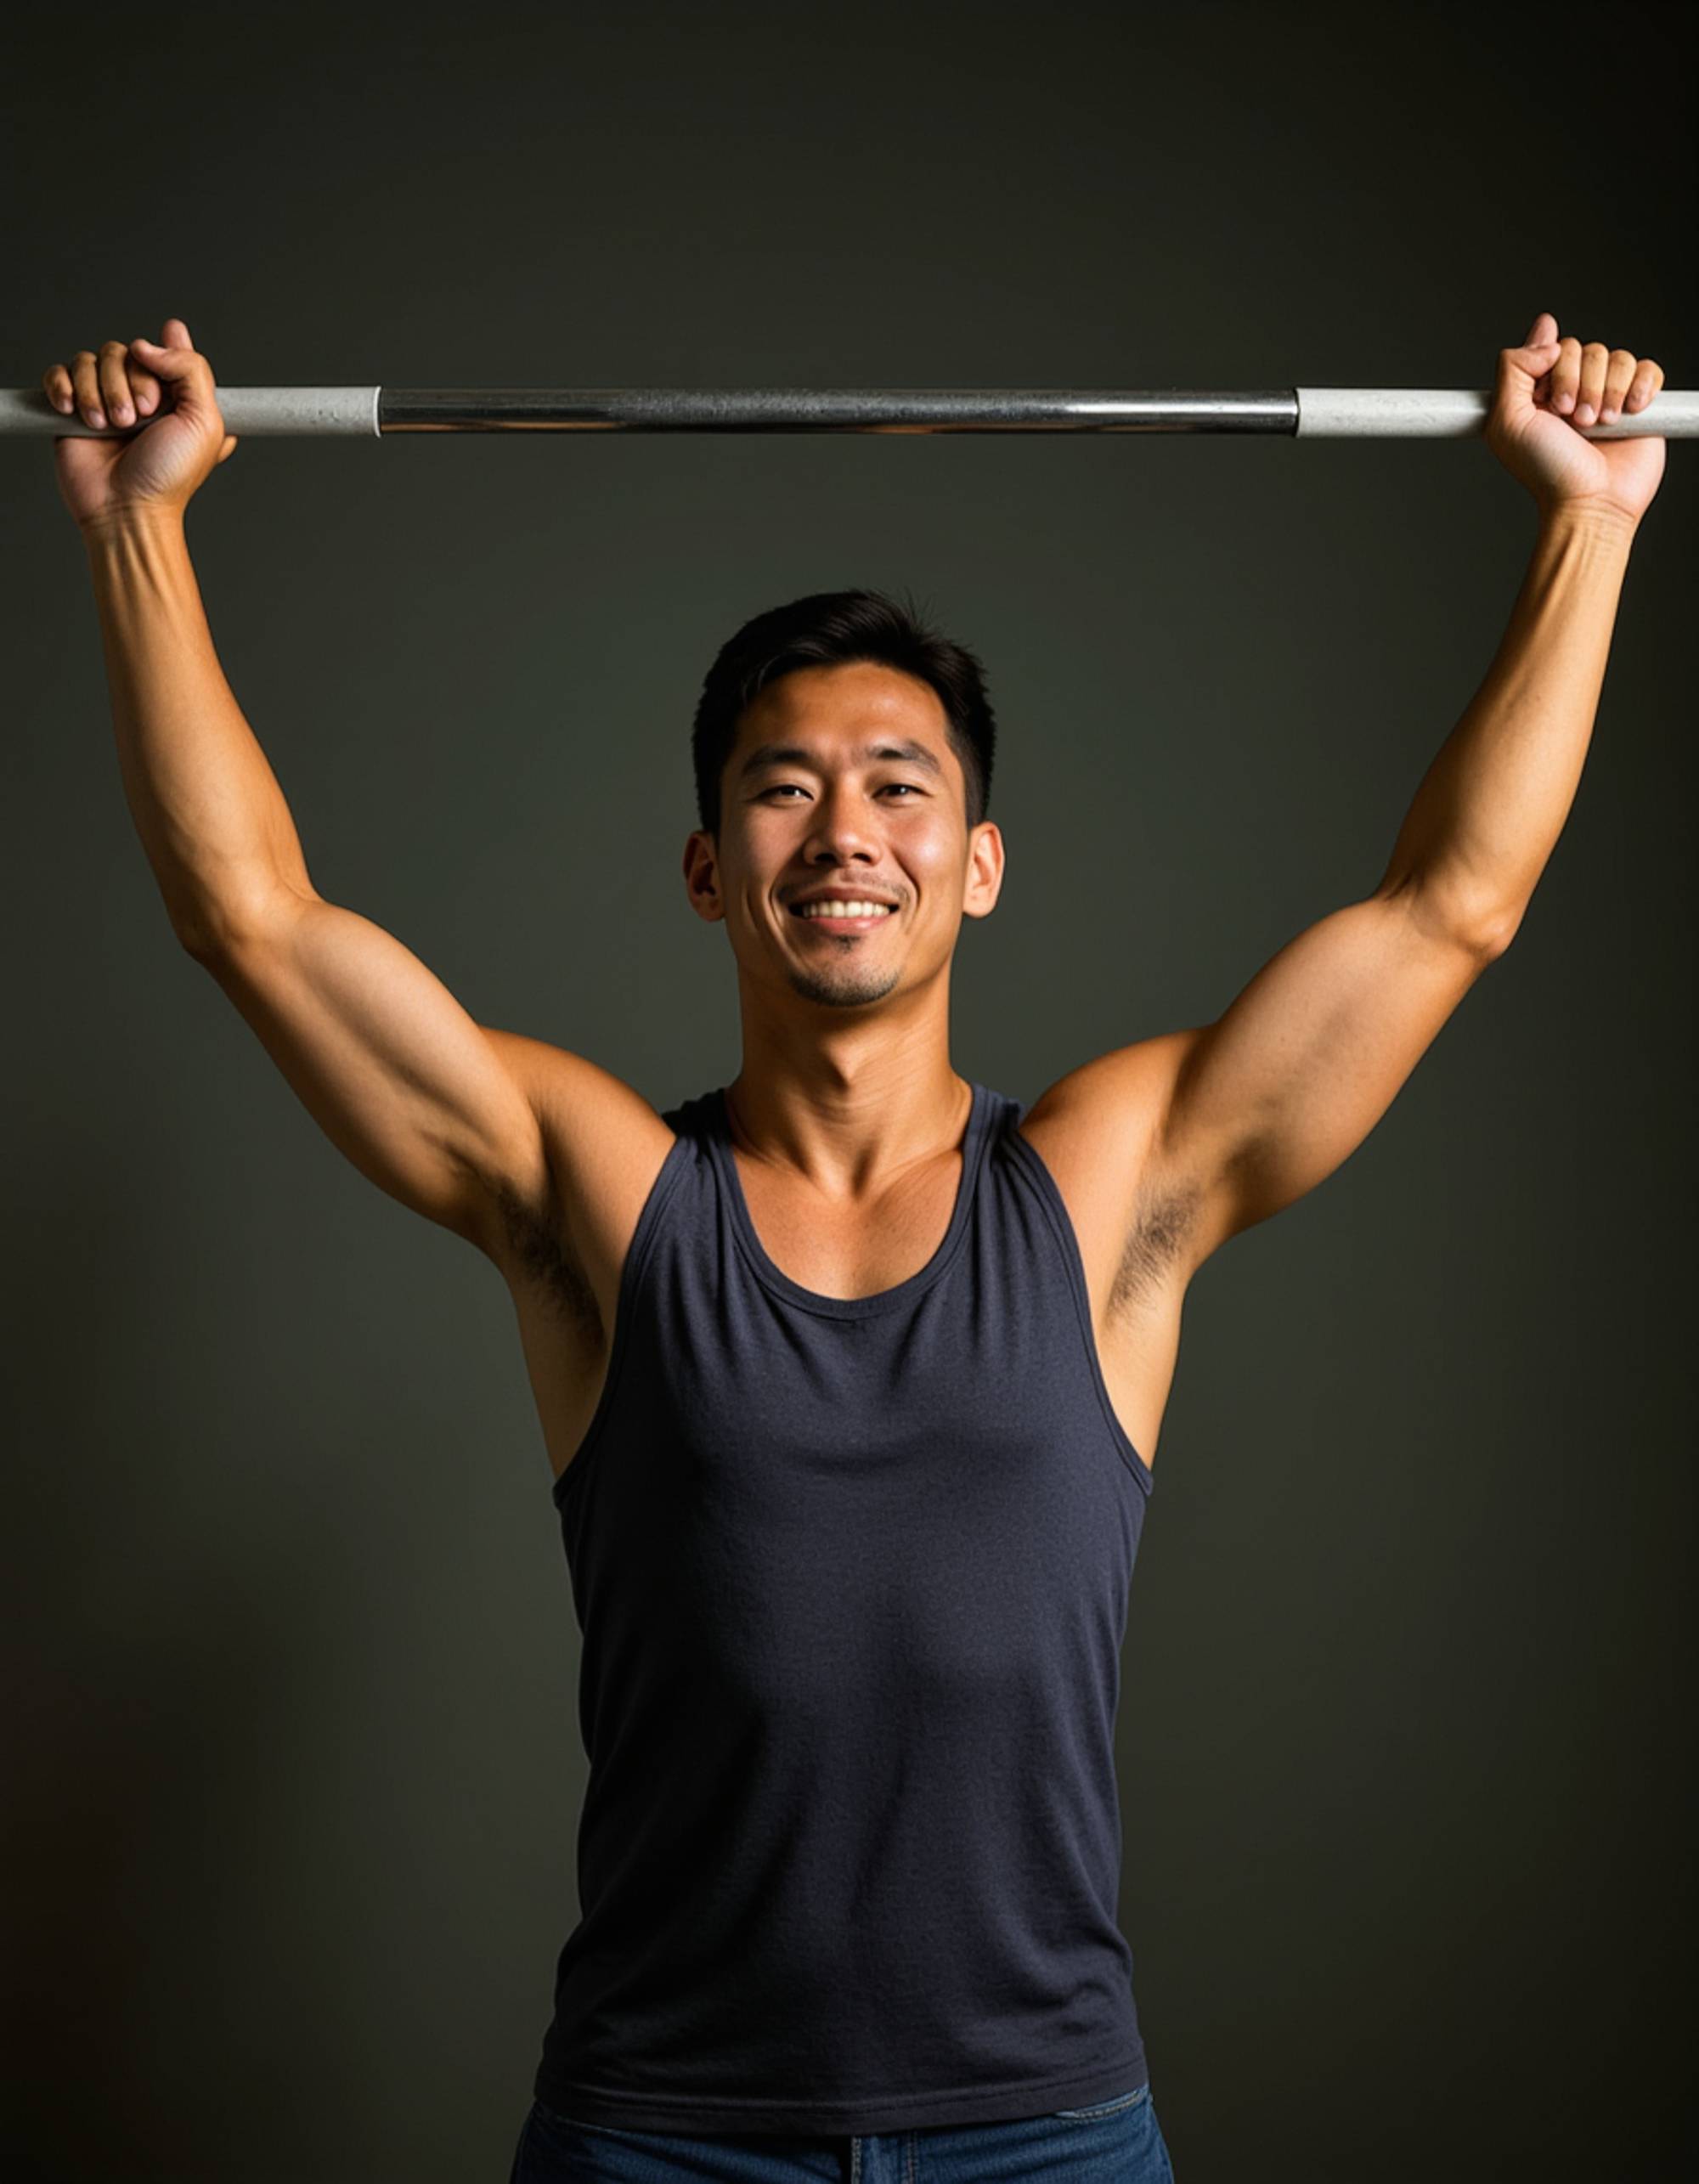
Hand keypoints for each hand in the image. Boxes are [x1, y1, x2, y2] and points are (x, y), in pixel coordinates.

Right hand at [42, 317, 238, 533]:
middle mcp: (140, 393)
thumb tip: (150, 344)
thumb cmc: (168, 476)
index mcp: (175, 395)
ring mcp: (104, 400)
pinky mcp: (72, 409)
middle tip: (136, 420)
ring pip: (90, 360)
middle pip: (123, 350)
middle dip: (128, 383)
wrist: (127, 509)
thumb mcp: (205, 423)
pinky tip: (75, 414)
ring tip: (110, 427)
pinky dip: (64, 388)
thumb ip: (193, 370)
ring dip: (98, 392)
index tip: (161, 388)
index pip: (164, 348)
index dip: (162, 356)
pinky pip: (59, 373)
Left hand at [1486, 312, 1665, 529]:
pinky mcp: (1640, 404)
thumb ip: (1512, 369)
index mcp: (1542, 391)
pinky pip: (1649, 369)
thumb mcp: (1507, 421)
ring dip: (1608, 392)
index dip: (1556, 369)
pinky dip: (1641, 387)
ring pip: (1617, 357)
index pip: (1554, 347)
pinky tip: (1630, 413)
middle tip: (1576, 422)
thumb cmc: (1547, 470)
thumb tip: (1545, 331)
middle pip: (1587, 349)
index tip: (1550, 404)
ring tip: (1599, 425)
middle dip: (1581, 385)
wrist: (1591, 502)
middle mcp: (1575, 389)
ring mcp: (1608, 395)